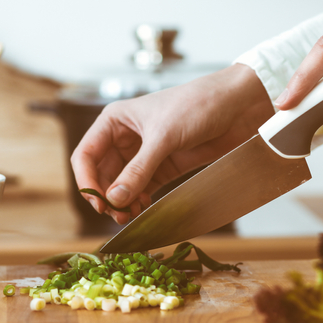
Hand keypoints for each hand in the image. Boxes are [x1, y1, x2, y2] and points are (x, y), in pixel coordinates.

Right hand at [71, 65, 272, 223]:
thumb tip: (115, 199)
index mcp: (115, 121)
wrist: (237, 106)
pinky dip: (138, 202)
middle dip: (106, 196)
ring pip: (120, 185)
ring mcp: (144, 154)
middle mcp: (125, 137)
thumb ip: (138, 170)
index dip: (87, 181)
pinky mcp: (163, 166)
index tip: (98, 202)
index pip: (86, 155)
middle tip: (116, 215)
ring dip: (121, 202)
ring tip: (129, 216)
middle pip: (101, 174)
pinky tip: (142, 210)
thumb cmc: (197, 105)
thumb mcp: (163, 137)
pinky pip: (141, 189)